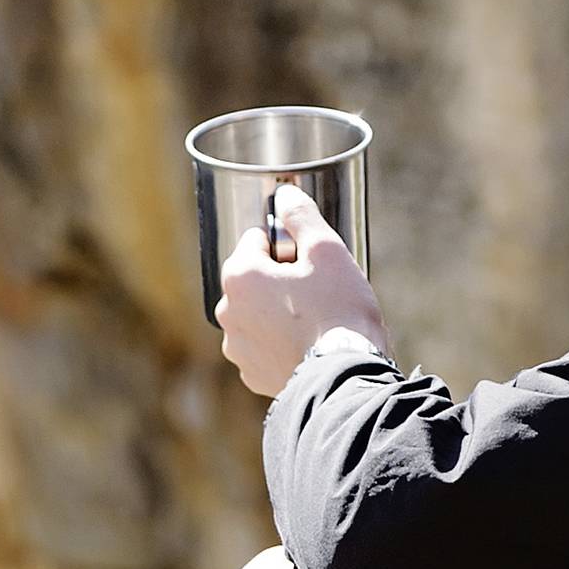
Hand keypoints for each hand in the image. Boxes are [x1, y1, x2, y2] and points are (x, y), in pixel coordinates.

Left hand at [215, 184, 388, 396]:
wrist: (342, 374)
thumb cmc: (336, 309)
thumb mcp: (327, 250)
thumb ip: (301, 217)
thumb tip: (285, 194)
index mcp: (239, 277)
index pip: (255, 241)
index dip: (286, 244)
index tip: (310, 257)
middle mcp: (227, 311)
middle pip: (253, 279)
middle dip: (280, 277)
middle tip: (317, 288)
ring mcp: (236, 346)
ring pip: (257, 314)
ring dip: (278, 310)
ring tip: (314, 317)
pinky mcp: (251, 373)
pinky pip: (263, 345)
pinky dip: (280, 341)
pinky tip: (306, 342)